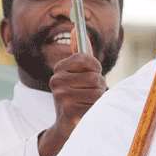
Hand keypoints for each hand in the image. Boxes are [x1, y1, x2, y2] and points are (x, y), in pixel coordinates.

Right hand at [39, 29, 106, 155]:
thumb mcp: (78, 73)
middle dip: (99, 85)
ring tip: (89, 103)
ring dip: (98, 98)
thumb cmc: (78, 96)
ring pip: (96, 90)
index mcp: (59, 70)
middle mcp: (56, 82)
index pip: (85, 58)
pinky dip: (96, 108)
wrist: (68, 126)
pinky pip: (95, 103)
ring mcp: (61, 97)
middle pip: (94, 75)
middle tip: (90, 93)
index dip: (95, 66)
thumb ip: (80, 53)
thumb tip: (77, 29)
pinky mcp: (69, 112)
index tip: (93, 72)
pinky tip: (86, 113)